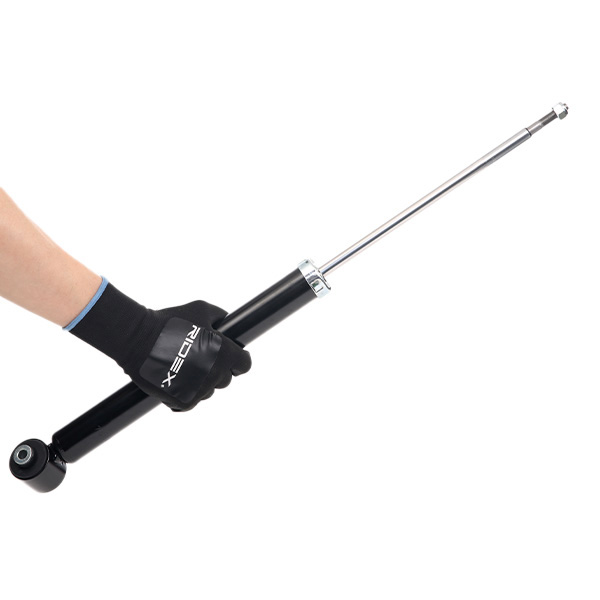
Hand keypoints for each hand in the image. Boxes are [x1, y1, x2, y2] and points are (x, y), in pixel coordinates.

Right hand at [68, 282, 250, 410]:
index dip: (238, 360)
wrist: (138, 338)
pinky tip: (176, 378)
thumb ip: (220, 317)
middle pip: (226, 379)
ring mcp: (200, 390)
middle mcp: (215, 374)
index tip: (231, 358)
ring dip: (202, 382)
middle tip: (200, 358)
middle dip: (217, 369)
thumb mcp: (201, 309)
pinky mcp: (184, 402)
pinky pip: (192, 400)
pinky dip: (185, 392)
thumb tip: (229, 322)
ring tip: (184, 367)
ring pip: (208, 391)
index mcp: (225, 354)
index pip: (244, 364)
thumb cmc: (169, 322)